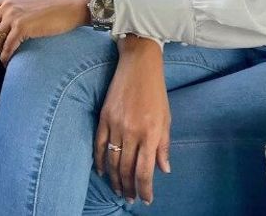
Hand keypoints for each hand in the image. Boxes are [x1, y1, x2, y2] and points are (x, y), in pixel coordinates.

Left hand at [0, 0, 90, 63]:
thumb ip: (16, 6)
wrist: (71, 6)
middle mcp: (7, 6)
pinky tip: (9, 61)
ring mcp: (13, 16)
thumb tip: (8, 20)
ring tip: (6, 54)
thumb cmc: (56, 5)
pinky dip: (6, 57)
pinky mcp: (21, 28)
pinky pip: (7, 47)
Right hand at [95, 37, 170, 204]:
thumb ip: (163, 146)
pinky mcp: (103, 119)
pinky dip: (99, 162)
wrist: (139, 66)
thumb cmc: (156, 93)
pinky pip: (98, 146)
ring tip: (119, 190)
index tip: (146, 199)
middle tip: (131, 199)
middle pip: (126, 169)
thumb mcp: (166, 118)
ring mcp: (115, 126)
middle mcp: (132, 132)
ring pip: (112, 161)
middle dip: (129, 188)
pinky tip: (102, 172)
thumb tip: (163, 169)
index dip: (145, 188)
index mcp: (151, 133)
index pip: (145, 170)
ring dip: (115, 179)